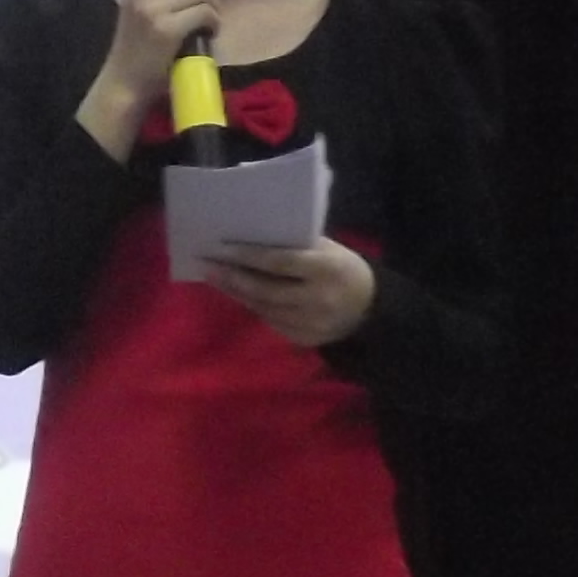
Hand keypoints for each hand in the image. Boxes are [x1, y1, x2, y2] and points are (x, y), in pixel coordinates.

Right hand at [84, 0, 225, 146]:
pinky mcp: (166, 27)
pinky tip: (207, 34)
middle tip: (208, 4)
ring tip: (207, 23)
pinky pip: (206, 12)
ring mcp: (152, 7)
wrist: (125, 81)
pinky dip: (214, 23)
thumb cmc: (142, 43)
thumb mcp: (156, 5)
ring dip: (214, 7)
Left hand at [198, 238, 374, 346]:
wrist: (369, 309)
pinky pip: (271, 321)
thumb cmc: (343, 269)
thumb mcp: (330, 249)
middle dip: (234, 278)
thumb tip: (253, 237)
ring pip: (264, 309)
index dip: (248, 256)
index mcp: (327, 269)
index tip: (222, 248)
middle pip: (266, 290)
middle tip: (208, 265)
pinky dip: (252, 306)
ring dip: (237, 293)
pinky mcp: (304, 340)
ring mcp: (311, 324)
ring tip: (216, 277)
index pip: (280, 262)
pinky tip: (238, 293)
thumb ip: (298, 246)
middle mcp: (318, 300)